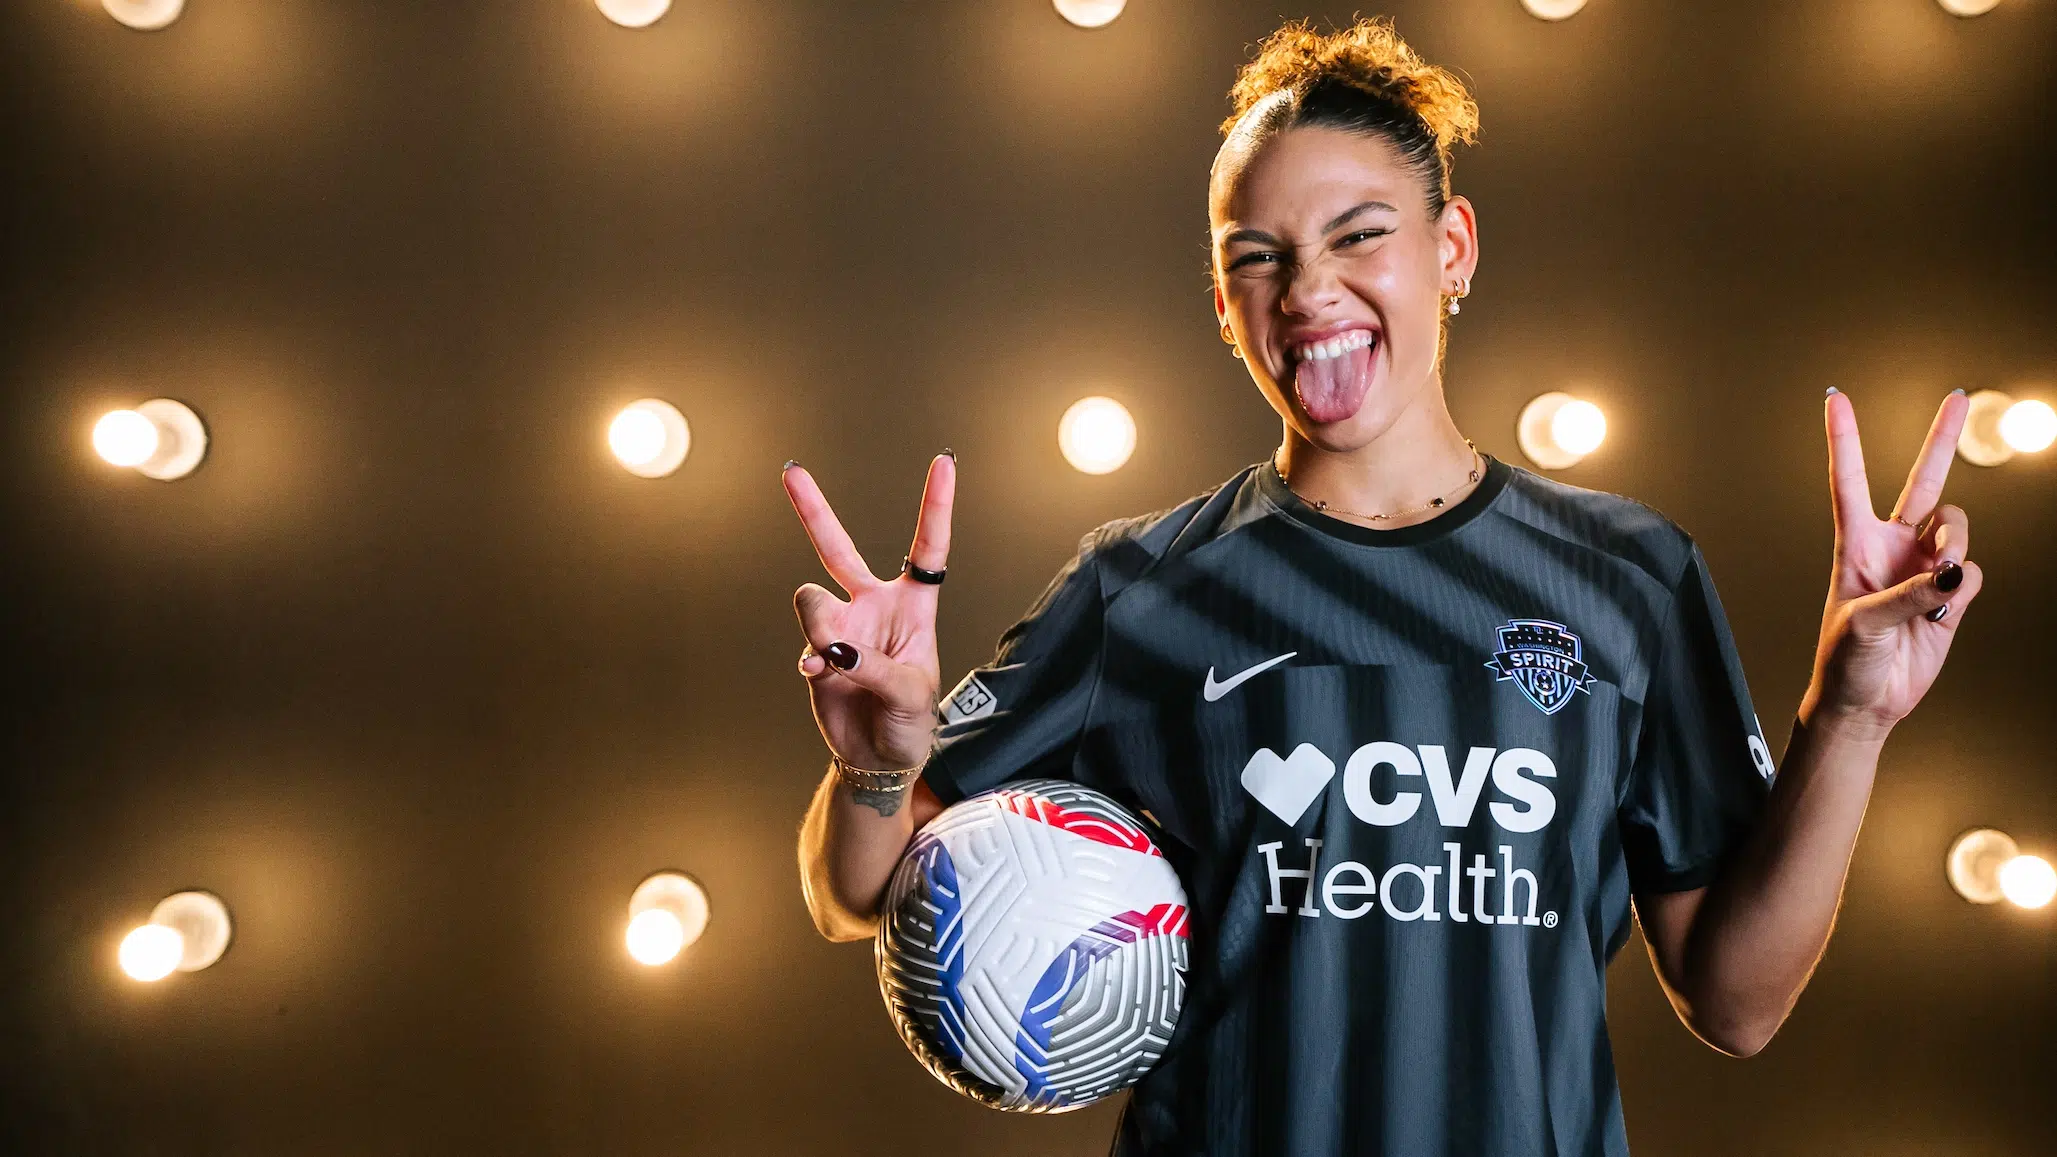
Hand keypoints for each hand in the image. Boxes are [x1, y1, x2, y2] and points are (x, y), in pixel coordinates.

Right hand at [783, 453, 955, 770]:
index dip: (936, 506)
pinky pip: (803, 643)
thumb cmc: (911, 722)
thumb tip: (834, 648)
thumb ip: (875, 667)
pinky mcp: (816, 653)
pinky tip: (821, 676)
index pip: (928, 549)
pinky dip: (811, 662)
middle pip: (839, 549)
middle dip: (814, 510)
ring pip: (812, 600)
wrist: (879, 757)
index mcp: (913, 607)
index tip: (944, 461)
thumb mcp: (911, 695)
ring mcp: (841, 628)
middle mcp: (873, 607)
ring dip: (821, 627)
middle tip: (791, 471)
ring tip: (838, 662)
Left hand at [1806, 390, 1984, 739]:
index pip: (1849, 480)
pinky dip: (1962, 590)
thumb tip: (1950, 573)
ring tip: (1934, 584)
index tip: (1836, 397)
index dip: (1845, 439)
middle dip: (1941, 440)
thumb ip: (1906, 594)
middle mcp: (1892, 546)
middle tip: (1955, 397)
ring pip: (1957, 529)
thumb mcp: (1862, 624)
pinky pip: (1971, 573)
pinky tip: (1941, 612)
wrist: (1866, 702)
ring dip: (1953, 548)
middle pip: (1922, 481)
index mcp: (1854, 544)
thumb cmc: (1844, 661)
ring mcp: (1924, 567)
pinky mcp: (1950, 594)